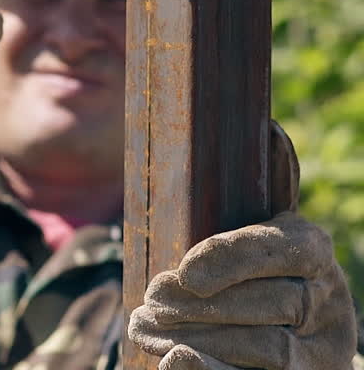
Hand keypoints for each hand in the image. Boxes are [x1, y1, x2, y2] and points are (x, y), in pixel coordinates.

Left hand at [128, 125, 356, 368]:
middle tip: (148, 303)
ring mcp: (323, 348)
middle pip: (268, 304)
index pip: (275, 250)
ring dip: (200, 340)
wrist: (295, 332)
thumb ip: (265, 188)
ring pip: (267, 348)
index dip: (230, 259)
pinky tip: (175, 363)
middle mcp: (328, 298)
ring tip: (146, 330)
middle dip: (201, 307)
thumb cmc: (259, 267)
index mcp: (311, 248)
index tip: (183, 271)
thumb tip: (270, 129)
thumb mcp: (263, 229)